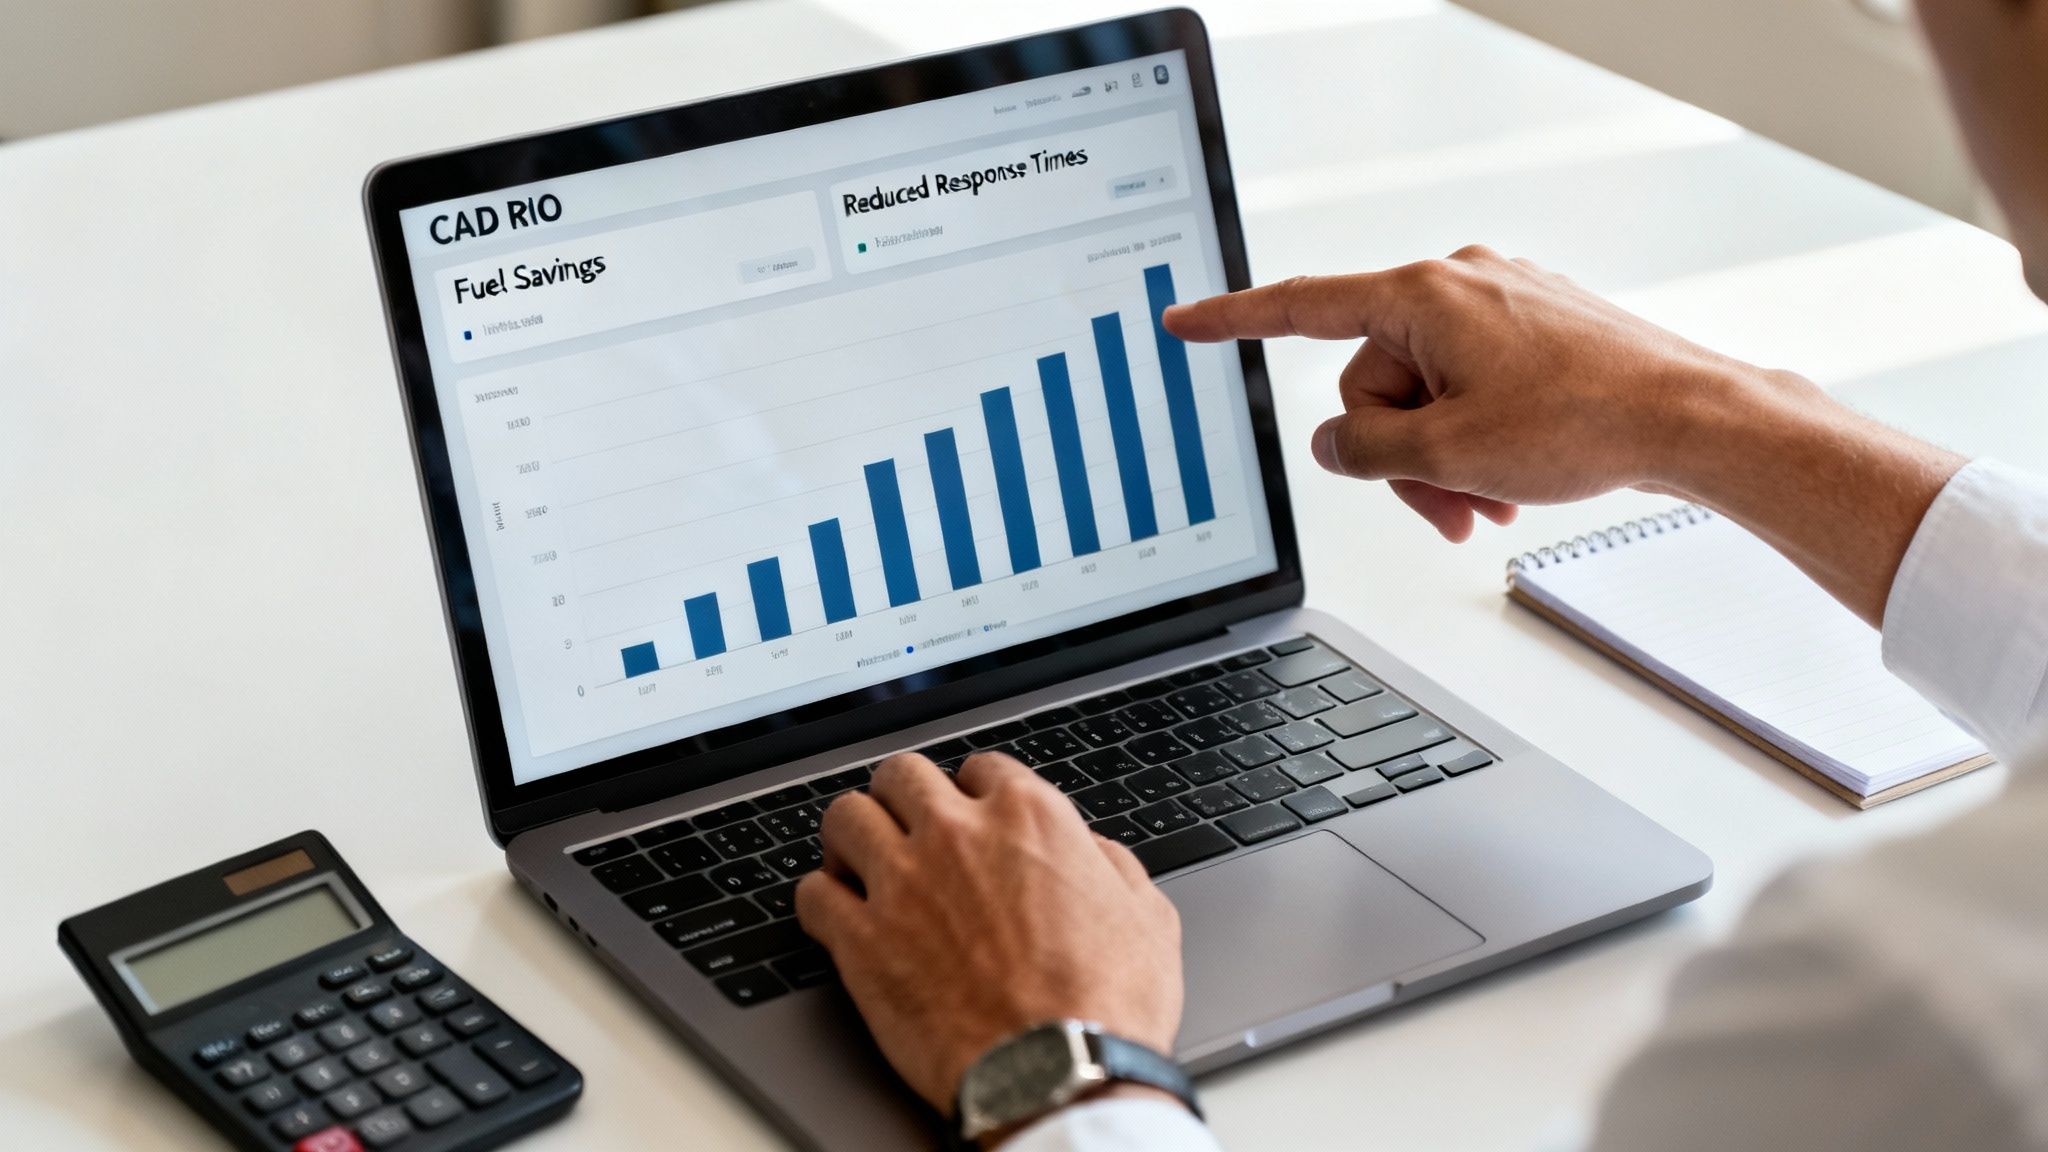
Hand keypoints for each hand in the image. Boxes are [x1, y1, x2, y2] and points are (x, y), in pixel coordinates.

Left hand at [795, 751, 1183, 1119]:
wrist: (1059, 1074)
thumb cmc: (1107, 1005)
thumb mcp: (1148, 918)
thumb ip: (1114, 868)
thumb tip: (1095, 854)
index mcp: (1029, 818)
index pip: (979, 768)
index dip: (974, 795)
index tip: (971, 818)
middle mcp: (958, 835)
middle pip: (901, 775)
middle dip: (902, 798)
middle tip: (906, 829)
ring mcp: (903, 883)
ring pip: (845, 818)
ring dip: (851, 836)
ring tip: (858, 860)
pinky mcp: (861, 941)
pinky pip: (811, 894)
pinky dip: (819, 900)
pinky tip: (835, 916)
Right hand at [1163, 246, 1962, 624]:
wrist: (1692, 420)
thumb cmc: (1585, 423)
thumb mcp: (1445, 453)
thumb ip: (1362, 449)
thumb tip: (1335, 443)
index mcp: (1423, 295)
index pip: (1301, 307)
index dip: (1232, 322)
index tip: (1184, 322)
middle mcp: (1459, 284)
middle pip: (1373, 381)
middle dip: (1398, 453)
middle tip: (1442, 505)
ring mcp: (1501, 304)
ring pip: (1426, 394)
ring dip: (1441, 459)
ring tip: (1486, 506)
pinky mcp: (1535, 330)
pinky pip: (1472, 388)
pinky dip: (1478, 441)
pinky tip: (1511, 482)